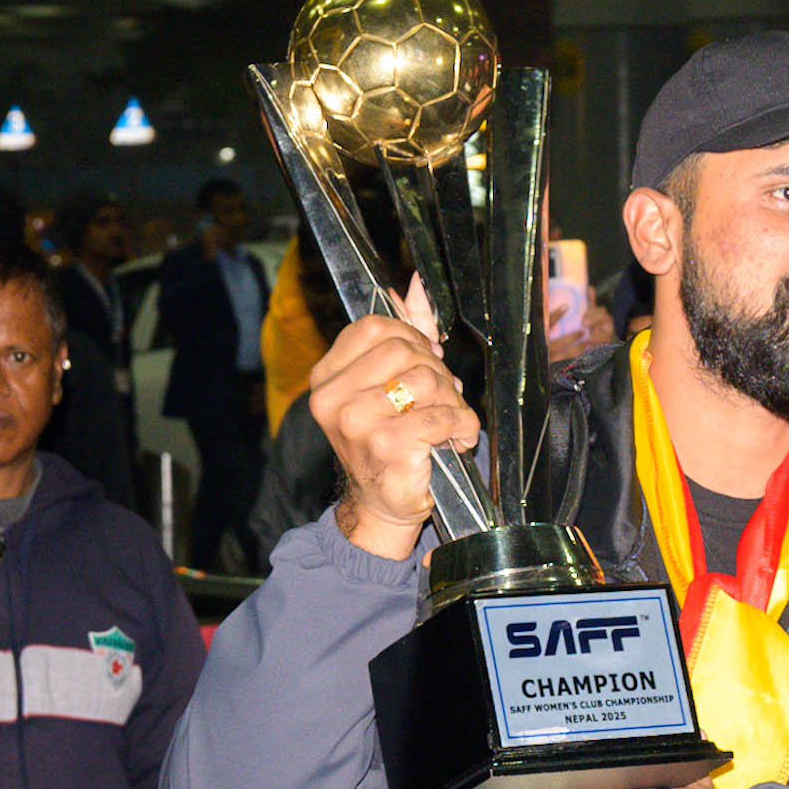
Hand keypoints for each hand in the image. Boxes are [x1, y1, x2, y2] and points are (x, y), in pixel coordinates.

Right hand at [307, 274, 478, 558]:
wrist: (384, 504)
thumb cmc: (389, 442)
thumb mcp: (389, 386)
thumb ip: (402, 334)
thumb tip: (416, 284)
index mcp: (326, 378)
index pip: (375, 328)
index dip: (412, 339)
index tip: (424, 362)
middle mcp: (332, 398)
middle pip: (406, 350)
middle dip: (437, 373)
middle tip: (441, 399)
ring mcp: (356, 422)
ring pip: (428, 380)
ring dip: (452, 402)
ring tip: (448, 422)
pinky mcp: (387, 445)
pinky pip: (443, 415)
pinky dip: (461, 426)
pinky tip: (455, 440)